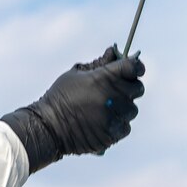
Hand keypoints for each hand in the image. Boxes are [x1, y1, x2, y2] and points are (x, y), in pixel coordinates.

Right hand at [1, 45, 145, 171]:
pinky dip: (118, 124)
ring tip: (106, 109)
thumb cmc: (61, 96)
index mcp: (103, 78)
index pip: (133, 67)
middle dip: (129, 87)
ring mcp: (113, 117)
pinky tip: (103, 122)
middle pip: (137, 88)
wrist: (49, 126)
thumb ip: (99, 63)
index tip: (134, 68)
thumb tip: (114, 52)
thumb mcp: (76, 73)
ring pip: (132, 109)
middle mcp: (111, 97)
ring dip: (123, 108)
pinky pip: (125, 127)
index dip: (136, 66)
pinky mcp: (112, 134)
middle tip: (116, 90)